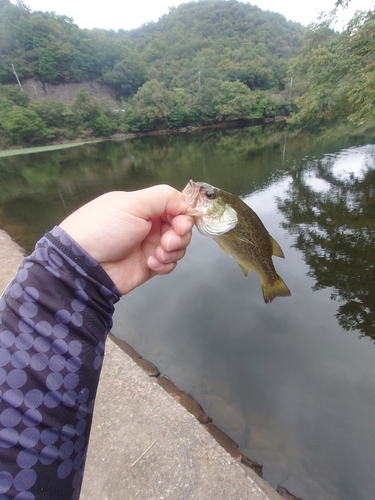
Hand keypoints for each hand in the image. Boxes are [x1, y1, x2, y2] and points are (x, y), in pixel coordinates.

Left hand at [59, 185, 193, 294]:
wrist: (84, 265)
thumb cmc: (103, 229)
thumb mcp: (131, 204)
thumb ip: (163, 197)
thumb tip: (187, 203)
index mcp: (145, 206)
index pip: (177, 205)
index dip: (184, 214)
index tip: (181, 223)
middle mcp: (150, 224)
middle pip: (181, 226)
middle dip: (180, 234)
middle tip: (167, 241)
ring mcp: (150, 245)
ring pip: (179, 246)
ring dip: (173, 250)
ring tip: (156, 254)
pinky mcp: (150, 265)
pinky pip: (170, 263)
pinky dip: (166, 264)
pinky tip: (150, 264)